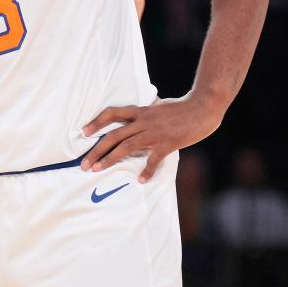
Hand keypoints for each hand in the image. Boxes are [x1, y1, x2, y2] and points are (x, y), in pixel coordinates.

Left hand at [81, 93, 223, 180]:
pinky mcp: (167, 143)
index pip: (112, 114)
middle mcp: (143, 121)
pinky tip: (141, 180)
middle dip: (96, 150)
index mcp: (141, 111)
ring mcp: (154, 133)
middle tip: (84, 164)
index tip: (84, 132)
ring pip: (126, 147)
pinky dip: (147, 171)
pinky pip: (153, 159)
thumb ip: (147, 112)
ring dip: (110, 160)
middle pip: (113, 135)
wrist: (203, 106)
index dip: (96, 122)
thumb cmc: (183, 107)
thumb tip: (140, 113)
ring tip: (98, 170)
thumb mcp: (160, 106)